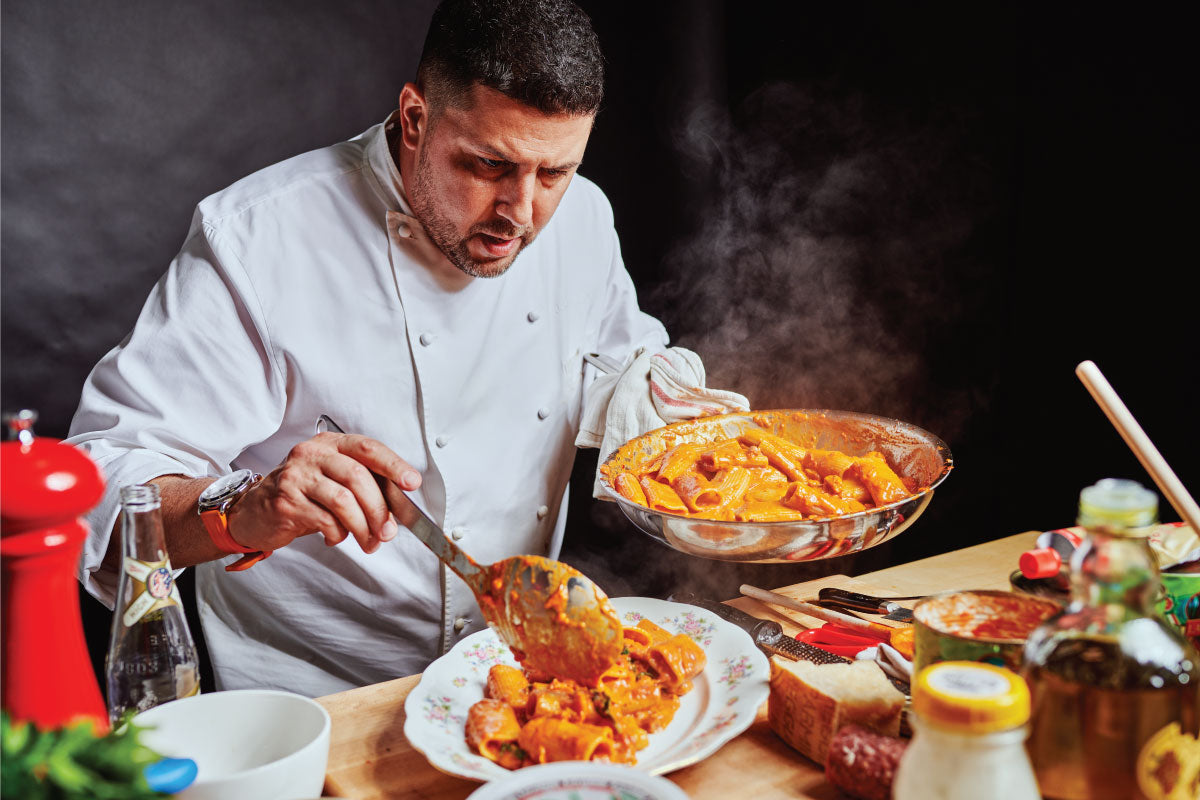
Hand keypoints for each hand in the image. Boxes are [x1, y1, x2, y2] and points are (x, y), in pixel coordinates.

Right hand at [225, 432, 421, 554]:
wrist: (253, 512)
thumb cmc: (300, 495)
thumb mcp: (330, 479)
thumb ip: (360, 484)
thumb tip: (396, 507)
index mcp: (329, 444)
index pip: (368, 448)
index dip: (393, 465)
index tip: (411, 482)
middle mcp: (311, 455)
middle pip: (358, 477)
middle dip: (379, 508)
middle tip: (388, 531)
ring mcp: (296, 476)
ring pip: (344, 501)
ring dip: (362, 527)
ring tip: (368, 542)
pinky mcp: (286, 502)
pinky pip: (325, 520)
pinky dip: (338, 534)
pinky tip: (335, 537)